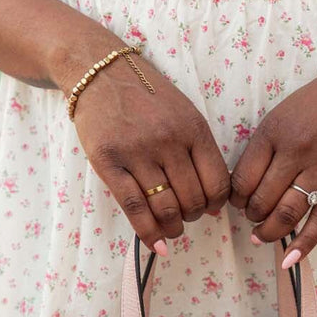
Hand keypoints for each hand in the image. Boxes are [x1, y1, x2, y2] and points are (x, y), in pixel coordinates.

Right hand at [56, 31, 229, 254]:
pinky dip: (148, 233)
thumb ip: (200, 153)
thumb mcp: (184, 113)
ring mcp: (137, 152)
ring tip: (171, 229)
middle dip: (192, 216)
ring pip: (165, 208)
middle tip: (184, 217)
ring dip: (172, 227)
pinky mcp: (108, 162)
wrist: (99, 71)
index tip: (208, 208)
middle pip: (192, 199)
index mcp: (193, 128)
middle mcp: (168, 141)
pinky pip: (134, 208)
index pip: (217, 182)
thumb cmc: (146, 97)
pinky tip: (157, 245)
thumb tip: (215, 204)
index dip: (216, 204)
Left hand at [229, 44, 316, 265]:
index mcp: (274, 130)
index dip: (235, 198)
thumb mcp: (287, 110)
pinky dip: (304, 242)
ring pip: (288, 212)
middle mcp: (296, 149)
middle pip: (262, 199)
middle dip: (252, 216)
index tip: (237, 202)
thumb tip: (247, 180)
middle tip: (251, 219)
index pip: (242, 177)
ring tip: (262, 236)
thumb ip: (267, 143)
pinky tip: (289, 258)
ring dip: (270, 231)